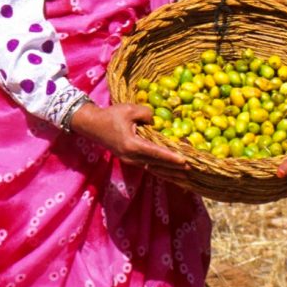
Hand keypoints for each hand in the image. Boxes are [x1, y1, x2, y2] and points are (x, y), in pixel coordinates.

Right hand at [67, 102, 188, 170]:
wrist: (93, 126)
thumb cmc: (111, 116)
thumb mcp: (129, 109)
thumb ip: (146, 113)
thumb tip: (157, 121)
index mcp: (132, 145)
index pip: (156, 153)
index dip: (171, 157)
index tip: (185, 162)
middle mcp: (132, 157)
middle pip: (157, 165)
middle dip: (175, 168)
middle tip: (193, 170)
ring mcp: (131, 161)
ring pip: (154, 169)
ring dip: (170, 173)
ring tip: (186, 177)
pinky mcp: (131, 160)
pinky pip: (150, 167)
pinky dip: (162, 171)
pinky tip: (172, 174)